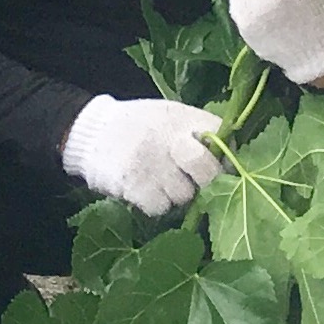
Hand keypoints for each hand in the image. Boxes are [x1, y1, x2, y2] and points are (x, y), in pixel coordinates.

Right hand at [60, 93, 224, 216]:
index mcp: (179, 118)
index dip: (225, 155)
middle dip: (206, 180)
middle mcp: (167, 138)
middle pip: (207, 169)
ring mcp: (150, 162)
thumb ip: (197, 131)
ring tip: (160, 180)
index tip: (220, 163)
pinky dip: (155, 204)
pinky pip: (161, 207)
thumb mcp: (167, 115)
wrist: (89, 132)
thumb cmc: (138, 126)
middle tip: (194, 181)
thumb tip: (234, 155)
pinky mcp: (133, 184)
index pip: (219, 136)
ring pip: (185, 195)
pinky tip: (145, 189)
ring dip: (177, 194)